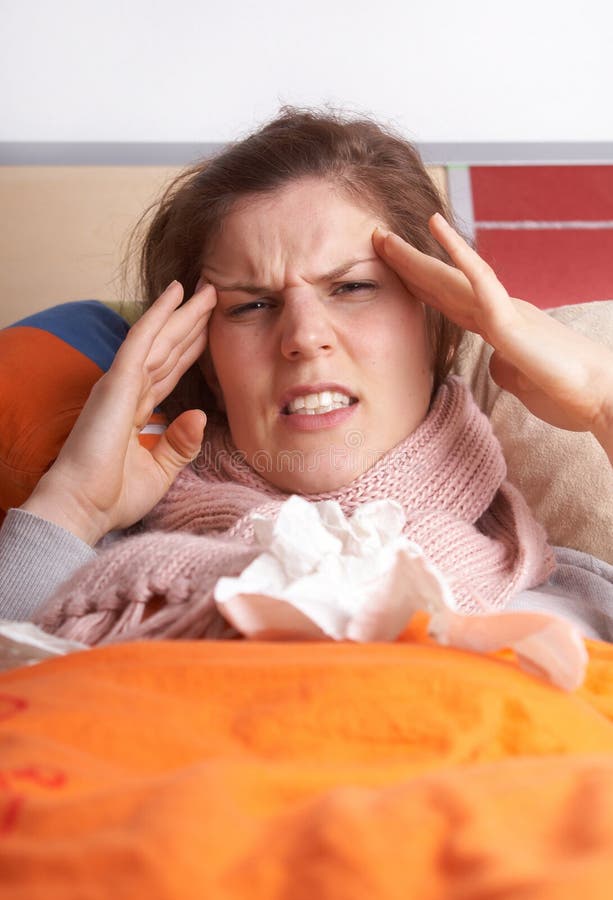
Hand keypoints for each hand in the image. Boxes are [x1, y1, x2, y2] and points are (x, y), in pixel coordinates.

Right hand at [22, 281, 216, 543]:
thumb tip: (200, 416)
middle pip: (168, 350)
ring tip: (206, 289)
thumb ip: (181, 444)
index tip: (208, 330)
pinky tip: (174, 293)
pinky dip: (158, 315)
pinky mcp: (117, 381)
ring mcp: (121, 384)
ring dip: (183, 313)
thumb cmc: (113, 497)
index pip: (169, 373)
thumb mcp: (161, 471)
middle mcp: (128, 392)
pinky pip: (142, 340)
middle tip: (213, 296)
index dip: (189, 350)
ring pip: (159, 339)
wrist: (84, 507)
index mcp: (135, 413)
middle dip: (191, 323)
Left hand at [372, 215, 612, 459]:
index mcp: (499, 325)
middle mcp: (499, 310)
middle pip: (442, 284)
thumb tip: (493, 362)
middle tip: (377, 241)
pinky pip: (480, 279)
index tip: (393, 271)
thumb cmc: (568, 391)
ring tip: (386, 235)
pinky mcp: (512, 319)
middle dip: (407, 264)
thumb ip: (504, 367)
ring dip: (416, 256)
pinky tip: (435, 229)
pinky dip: (456, 253)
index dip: (419, 284)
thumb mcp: (523, 380)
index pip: (449, 301)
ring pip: (451, 276)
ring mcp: (504, 310)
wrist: (601, 396)